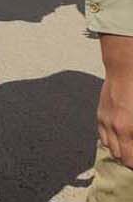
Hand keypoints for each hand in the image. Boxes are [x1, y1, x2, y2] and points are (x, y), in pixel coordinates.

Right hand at [100, 35, 132, 167]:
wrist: (125, 69)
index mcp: (128, 129)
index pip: (130, 160)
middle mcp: (114, 128)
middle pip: (120, 157)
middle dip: (130, 160)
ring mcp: (105, 121)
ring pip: (109, 148)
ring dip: (120, 151)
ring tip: (130, 148)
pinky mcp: (100, 114)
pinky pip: (102, 136)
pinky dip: (111, 141)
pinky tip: (121, 137)